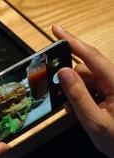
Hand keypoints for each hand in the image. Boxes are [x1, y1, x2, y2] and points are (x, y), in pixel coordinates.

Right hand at [52, 25, 113, 157]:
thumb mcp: (95, 121)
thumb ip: (78, 96)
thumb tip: (62, 72)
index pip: (91, 56)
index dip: (72, 42)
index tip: (56, 29)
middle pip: (86, 70)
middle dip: (69, 80)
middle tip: (57, 94)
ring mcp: (113, 87)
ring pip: (86, 80)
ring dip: (75, 93)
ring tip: (73, 111)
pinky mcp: (110, 94)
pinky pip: (91, 89)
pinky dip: (81, 97)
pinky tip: (80, 111)